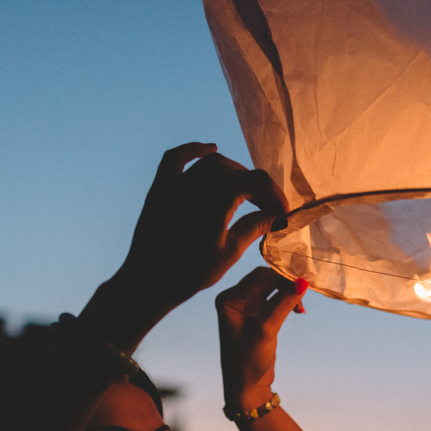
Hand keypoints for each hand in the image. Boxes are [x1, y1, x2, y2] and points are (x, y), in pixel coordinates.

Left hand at [82, 143, 290, 351]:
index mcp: (217, 200)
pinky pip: (177, 158)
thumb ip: (254, 227)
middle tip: (267, 208)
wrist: (148, 281)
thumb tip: (276, 215)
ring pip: (213, 163)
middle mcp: (196, 185)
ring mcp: (175, 183)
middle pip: (237, 171)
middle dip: (257, 187)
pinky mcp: (160, 187)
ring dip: (234, 172)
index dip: (274, 194)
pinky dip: (194, 150)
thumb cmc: (191, 272)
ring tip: (244, 191)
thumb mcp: (230, 252)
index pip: (256, 181)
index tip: (281, 211)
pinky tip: (210, 149)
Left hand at [216, 267, 307, 409]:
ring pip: (271, 288)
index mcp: (229, 300)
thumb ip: (283, 304)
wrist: (246, 386)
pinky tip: (298, 310)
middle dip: (285, 283)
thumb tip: (303, 282)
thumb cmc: (249, 361)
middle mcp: (235, 300)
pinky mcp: (258, 315)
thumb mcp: (267, 330)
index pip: (258, 278)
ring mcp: (246, 307)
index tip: (304, 281)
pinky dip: (287, 301)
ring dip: (288, 292)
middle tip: (305, 292)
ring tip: (301, 306)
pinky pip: (274, 299)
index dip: (281, 277)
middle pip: (264, 279)